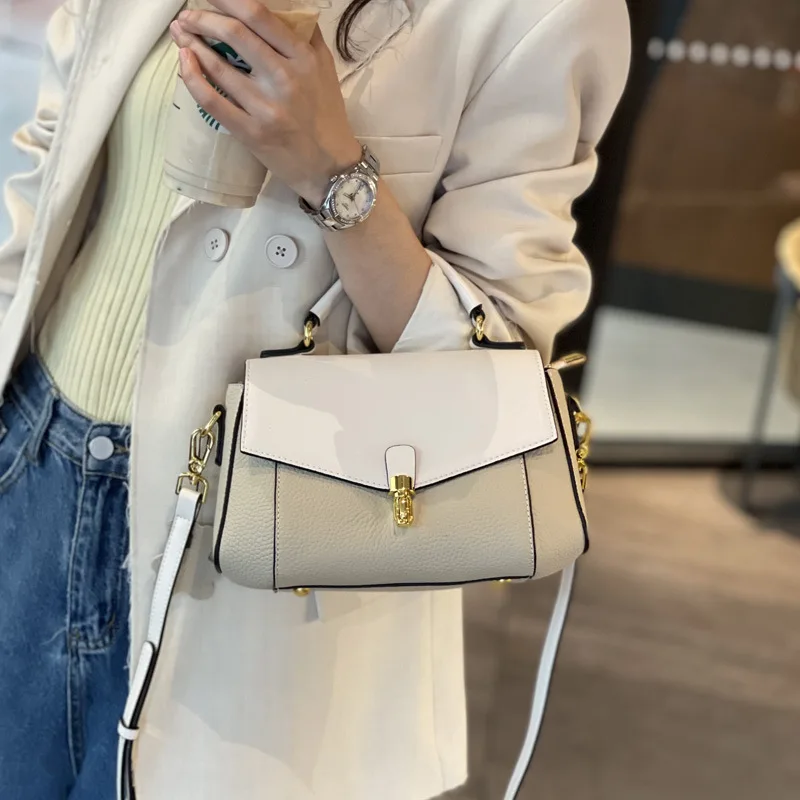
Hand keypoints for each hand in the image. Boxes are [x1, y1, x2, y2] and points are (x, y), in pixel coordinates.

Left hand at [170, 0, 361, 206]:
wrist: (330, 168)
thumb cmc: (327, 118)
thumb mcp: (325, 71)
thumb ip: (306, 37)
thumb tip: (284, 9)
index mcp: (303, 59)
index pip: (258, 15)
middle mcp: (285, 79)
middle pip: (234, 33)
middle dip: (203, 18)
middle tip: (188, 15)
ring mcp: (266, 108)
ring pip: (218, 66)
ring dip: (191, 44)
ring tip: (180, 34)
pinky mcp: (251, 133)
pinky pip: (212, 101)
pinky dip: (192, 78)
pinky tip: (185, 63)